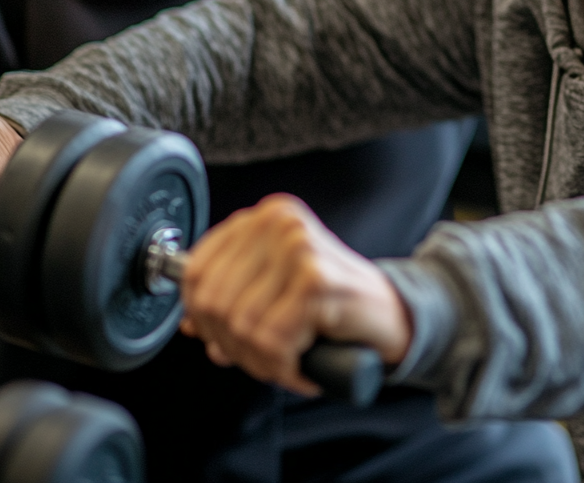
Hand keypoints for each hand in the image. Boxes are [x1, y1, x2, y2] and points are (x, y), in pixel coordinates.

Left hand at [179, 193, 412, 394]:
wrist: (393, 314)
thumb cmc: (334, 305)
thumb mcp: (276, 291)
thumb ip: (233, 299)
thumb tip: (191, 323)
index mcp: (264, 217)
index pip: (195, 269)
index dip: (199, 316)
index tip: (220, 338)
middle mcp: (278, 222)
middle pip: (211, 301)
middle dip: (232, 346)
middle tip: (263, 357)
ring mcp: (297, 246)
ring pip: (239, 327)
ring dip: (260, 361)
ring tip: (287, 360)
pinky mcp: (315, 278)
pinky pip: (272, 341)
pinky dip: (284, 367)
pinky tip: (305, 363)